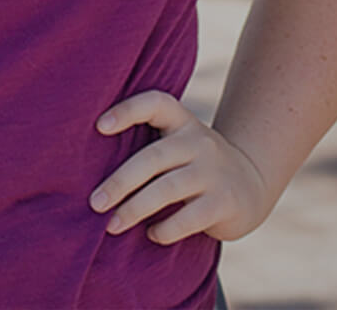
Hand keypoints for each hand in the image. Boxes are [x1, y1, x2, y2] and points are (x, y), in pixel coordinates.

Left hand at [87, 90, 271, 243]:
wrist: (252, 183)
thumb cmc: (193, 163)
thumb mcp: (177, 143)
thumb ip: (147, 145)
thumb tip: (85, 165)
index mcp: (181, 121)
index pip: (155, 103)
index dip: (127, 110)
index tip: (99, 126)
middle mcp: (198, 141)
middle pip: (152, 158)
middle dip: (120, 182)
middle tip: (94, 202)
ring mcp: (213, 171)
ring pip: (167, 189)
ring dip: (135, 209)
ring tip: (112, 225)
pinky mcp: (225, 202)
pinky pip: (189, 217)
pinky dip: (165, 229)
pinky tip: (151, 234)